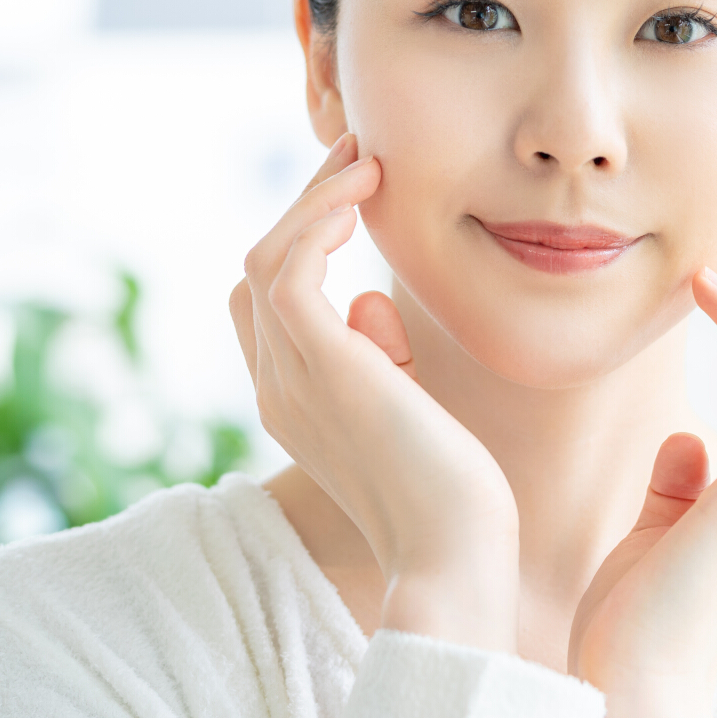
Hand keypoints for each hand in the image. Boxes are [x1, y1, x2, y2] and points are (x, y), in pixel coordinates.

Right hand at [229, 133, 517, 651]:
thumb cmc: (454, 499)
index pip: (272, 304)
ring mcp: (290, 378)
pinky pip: (288, 266)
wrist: (456, 559)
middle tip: (362, 158)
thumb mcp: (412, 414)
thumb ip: (382, 361)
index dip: (308, 242)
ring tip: (366, 160)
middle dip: (308, 206)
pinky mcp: (318, 364)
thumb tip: (373, 308)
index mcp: (297, 403)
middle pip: (260, 270)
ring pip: (268, 257)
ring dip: (315, 200)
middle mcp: (278, 388)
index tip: (362, 199)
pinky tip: (366, 194)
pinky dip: (319, 218)